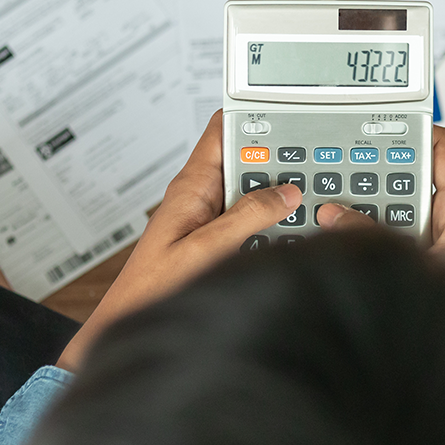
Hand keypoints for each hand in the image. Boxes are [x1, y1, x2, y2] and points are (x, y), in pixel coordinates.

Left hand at [56, 110, 301, 370]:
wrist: (135, 326)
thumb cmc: (154, 289)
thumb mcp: (207, 249)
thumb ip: (247, 217)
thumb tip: (285, 193)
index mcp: (192, 185)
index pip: (223, 129)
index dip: (254, 118)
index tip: (288, 119)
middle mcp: (201, 195)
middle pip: (246, 159)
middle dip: (277, 162)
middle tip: (310, 171)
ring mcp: (210, 217)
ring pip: (253, 191)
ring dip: (278, 197)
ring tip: (304, 204)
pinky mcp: (217, 239)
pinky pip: (251, 219)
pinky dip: (272, 223)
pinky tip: (288, 235)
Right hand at [316, 125, 444, 320]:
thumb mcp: (413, 262)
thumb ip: (373, 235)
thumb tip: (334, 215)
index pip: (441, 146)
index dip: (410, 128)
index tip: (374, 123)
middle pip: (411, 173)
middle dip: (376, 171)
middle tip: (341, 167)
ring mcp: (443, 238)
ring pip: (399, 204)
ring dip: (370, 205)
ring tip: (336, 202)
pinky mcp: (431, 259)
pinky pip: (398, 231)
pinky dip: (374, 229)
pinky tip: (347, 237)